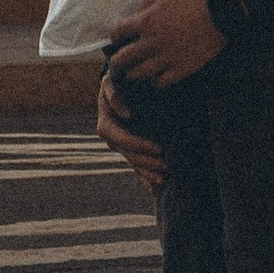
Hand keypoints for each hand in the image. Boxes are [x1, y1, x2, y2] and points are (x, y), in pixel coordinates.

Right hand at [95, 70, 166, 194]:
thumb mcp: (110, 83)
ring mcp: (120, 147)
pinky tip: (153, 189)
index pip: (123, 139)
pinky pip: (135, 167)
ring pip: (133, 164)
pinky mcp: (128, 150)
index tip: (158, 148)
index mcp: (106, 125)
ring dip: (147, 173)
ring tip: (163, 181)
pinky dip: (143, 179)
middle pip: (130, 155)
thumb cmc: (115, 82)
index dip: (139, 145)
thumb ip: (114, 95)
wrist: (117, 86)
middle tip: (167, 167)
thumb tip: (126, 112)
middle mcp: (112, 139)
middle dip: (148, 163)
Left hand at [104, 0, 225, 89]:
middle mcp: (152, 42)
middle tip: (116, 63)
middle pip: (124, 58)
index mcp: (146, 21)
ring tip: (132, 73)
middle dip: (116, 62)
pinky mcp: (182, 69)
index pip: (117, 32)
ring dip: (133, 73)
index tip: (117, 38)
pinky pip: (161, 82)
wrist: (224, 13)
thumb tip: (138, 12)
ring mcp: (166, 58)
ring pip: (139, 74)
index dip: (115, 35)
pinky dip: (155, 81)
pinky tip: (156, 77)